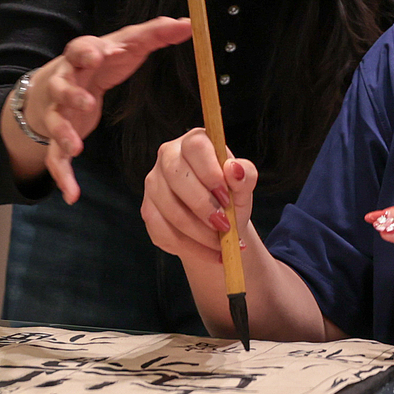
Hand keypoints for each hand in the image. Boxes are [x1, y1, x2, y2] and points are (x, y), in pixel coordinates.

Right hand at [17, 17, 192, 201]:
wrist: (57, 83)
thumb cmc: (98, 62)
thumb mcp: (125, 45)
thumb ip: (155, 34)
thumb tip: (187, 23)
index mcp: (81, 58)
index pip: (79, 50)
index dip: (88, 52)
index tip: (100, 55)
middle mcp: (64, 83)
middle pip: (62, 86)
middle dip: (72, 94)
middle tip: (87, 103)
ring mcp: (57, 112)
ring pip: (55, 122)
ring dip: (63, 135)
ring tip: (76, 149)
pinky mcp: (57, 138)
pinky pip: (55, 159)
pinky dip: (62, 177)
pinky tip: (72, 196)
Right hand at [142, 129, 257, 267]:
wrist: (217, 223)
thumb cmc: (231, 197)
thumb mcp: (244, 187)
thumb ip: (245, 175)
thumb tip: (234, 169)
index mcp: (194, 142)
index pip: (195, 147)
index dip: (210, 173)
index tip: (227, 197)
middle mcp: (168, 157)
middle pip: (177, 176)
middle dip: (203, 206)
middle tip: (225, 226)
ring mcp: (153, 184)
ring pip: (170, 209)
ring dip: (200, 233)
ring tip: (222, 244)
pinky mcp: (147, 210)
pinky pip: (163, 231)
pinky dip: (190, 247)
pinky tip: (209, 252)